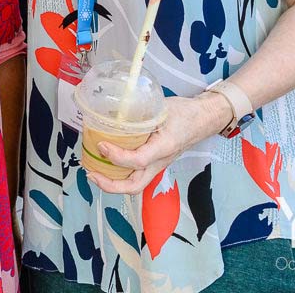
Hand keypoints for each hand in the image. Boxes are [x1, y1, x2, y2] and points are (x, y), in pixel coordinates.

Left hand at [85, 93, 231, 194]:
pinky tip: (105, 164)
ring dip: (112, 183)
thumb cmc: (184, 112)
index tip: (101, 145)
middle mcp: (160, 161)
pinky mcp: (154, 163)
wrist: (203, 120)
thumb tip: (111, 110)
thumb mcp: (162, 108)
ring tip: (93, 171)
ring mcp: (158, 165)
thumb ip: (139, 111)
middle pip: (135, 185)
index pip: (139, 160)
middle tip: (91, 173)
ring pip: (135, 184)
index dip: (117, 156)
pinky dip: (118, 174)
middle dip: (110, 185)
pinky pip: (136, 175)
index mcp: (164, 146)